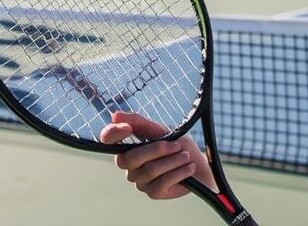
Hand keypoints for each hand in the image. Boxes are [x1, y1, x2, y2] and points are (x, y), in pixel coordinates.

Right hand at [100, 111, 214, 199]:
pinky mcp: (153, 193)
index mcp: (127, 147)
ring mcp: (140, 181)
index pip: (108, 140)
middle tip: (178, 145)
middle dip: (158, 149)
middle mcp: (129, 166)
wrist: (199, 164)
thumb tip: (114, 116)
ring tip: (186, 156)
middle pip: (132, 158)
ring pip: (150, 170)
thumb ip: (138, 122)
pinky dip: (178, 172)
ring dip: (173, 160)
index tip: (127, 128)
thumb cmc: (178, 145)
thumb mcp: (159, 129)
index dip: (112, 134)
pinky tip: (188, 167)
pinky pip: (162, 182)